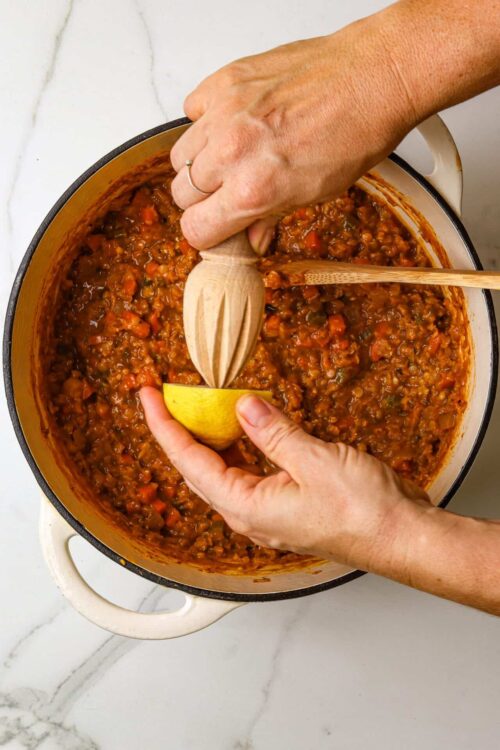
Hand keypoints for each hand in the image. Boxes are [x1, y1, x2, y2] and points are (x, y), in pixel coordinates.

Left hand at [139, 387, 429, 570]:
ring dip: (210, 438)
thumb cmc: (365, 512)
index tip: (149, 397)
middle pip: (199, 468)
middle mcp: (250, 514)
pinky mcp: (288, 505)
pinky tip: (246, 427)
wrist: (403, 537)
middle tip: (166, 397)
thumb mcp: (314, 460)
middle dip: (179, 431)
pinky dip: (240, 447)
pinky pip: (250, 472)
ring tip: (199, 406)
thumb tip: (241, 406)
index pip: (189, 460)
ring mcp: (269, 512)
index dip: (165, 426)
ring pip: (224, 471)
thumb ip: (272, 432)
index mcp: (246, 506)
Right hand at [169, 15, 417, 251]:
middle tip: (229, 193)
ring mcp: (225, 113)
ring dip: (200, 163)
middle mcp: (231, 153)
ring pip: (180, 155)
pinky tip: (234, 124)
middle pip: (182, 194)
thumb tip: (249, 239)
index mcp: (253, 191)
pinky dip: (205, 121)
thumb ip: (269, 218)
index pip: (196, 229)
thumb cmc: (355, 135)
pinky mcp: (225, 81)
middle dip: (203, 200)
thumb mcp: (314, 195)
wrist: (372, 78)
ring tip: (231, 157)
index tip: (218, 227)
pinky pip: (192, 111)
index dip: (207, 233)